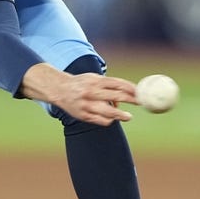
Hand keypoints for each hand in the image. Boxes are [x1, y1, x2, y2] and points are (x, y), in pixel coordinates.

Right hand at [20, 64, 136, 124]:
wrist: (59, 89)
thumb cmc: (81, 83)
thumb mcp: (93, 78)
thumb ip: (108, 85)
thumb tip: (124, 96)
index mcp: (95, 81)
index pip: (118, 84)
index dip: (131, 88)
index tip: (140, 92)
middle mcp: (92, 92)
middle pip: (116, 96)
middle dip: (131, 100)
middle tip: (140, 103)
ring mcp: (87, 105)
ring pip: (109, 112)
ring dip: (121, 115)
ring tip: (128, 117)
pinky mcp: (83, 115)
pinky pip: (100, 120)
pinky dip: (108, 120)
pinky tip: (111, 118)